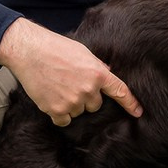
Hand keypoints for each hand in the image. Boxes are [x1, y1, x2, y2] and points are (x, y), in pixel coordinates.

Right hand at [0, 18, 142, 126]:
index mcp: (97, 73)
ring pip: (79, 112)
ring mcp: (72, 101)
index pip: (120, 91)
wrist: (29, 51)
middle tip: (71, 83)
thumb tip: (108, 75)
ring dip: (71, 104)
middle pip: (95, 105)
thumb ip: (97, 67)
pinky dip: (59, 113)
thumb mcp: (84, 52)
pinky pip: (64, 120)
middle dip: (86, 97)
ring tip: (58, 86)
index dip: (130, 103)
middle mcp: (87, 90)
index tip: (138, 112)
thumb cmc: (55, 47)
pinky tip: (52, 98)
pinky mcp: (56, 110)